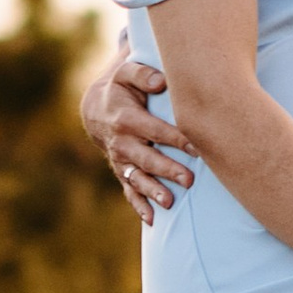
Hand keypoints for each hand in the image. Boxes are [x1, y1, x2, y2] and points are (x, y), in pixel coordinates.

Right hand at [81, 48, 197, 217]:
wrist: (95, 109)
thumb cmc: (120, 88)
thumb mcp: (126, 73)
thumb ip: (143, 74)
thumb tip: (161, 82)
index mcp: (126, 118)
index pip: (154, 130)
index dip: (175, 138)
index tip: (197, 148)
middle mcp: (121, 142)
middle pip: (146, 158)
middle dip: (167, 170)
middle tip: (189, 180)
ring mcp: (120, 159)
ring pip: (137, 178)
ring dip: (153, 191)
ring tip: (170, 202)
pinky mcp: (121, 171)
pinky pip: (129, 190)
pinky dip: (139, 205)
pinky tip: (153, 219)